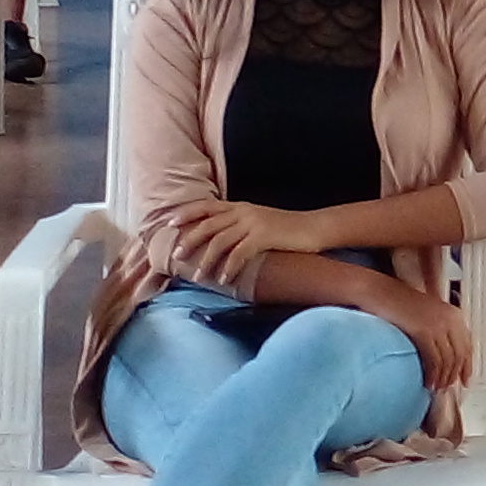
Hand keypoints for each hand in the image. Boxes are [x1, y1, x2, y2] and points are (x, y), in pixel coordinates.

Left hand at [165, 199, 310, 287]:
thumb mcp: (259, 222)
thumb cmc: (287, 229)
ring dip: (207, 260)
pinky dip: (230, 267)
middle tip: (178, 255)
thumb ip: (240, 226)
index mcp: (240, 206)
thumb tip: (219, 241)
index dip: (187, 213)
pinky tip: (225, 279)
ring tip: (198, 276)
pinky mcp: (265, 236)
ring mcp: (254, 222)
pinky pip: (240, 253)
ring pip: (221, 240)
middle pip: (208, 224)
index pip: (206, 206)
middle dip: (190, 240)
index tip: (170, 223)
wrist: (315, 228)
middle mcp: (244, 211)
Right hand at [373, 282, 474, 389]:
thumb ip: (438, 330)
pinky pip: (434, 360)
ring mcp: (438, 325)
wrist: (379, 292)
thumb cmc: (398, 304)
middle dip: (454, 375)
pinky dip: (432, 375)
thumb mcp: (426, 314)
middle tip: (446, 388)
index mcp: (453, 314)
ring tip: (435, 388)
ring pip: (448, 360)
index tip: (465, 380)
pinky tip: (428, 382)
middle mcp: (450, 319)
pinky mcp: (424, 331)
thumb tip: (444, 355)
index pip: (468, 345)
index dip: (467, 366)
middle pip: (460, 355)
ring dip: (442, 378)